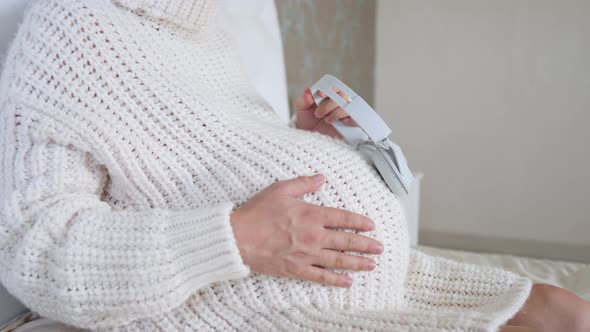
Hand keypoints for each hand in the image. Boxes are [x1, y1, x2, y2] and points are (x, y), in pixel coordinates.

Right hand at [230, 174, 383, 287]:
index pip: (343, 218)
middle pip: (347, 241)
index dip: (359, 222)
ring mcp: (307, 255)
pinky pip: (322, 277)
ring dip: (358, 262)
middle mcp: (314, 236)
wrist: (237, 237)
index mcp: (311, 214)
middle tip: (380, 247)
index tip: (371, 225)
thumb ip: (303, 183)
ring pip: (339, 260)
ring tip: (372, 264)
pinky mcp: (297, 269)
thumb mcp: (280, 189)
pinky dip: (336, 280)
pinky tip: (349, 282)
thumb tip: (321, 178)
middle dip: (366, 244)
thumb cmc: (256, 212)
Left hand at [294, 88, 358, 138]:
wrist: (311, 141)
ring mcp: (348, 115)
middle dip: (329, 104)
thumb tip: (308, 91)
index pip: (336, 88)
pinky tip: (344, 122)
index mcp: (331, 97)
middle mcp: (341, 104)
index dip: (330, 89)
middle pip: (343, 96)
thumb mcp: (302, 111)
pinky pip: (360, 120)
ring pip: (350, 107)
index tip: (321, 95)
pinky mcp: (353, 128)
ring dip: (338, 112)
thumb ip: (303, 100)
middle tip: (318, 114)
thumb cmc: (309, 124)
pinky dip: (353, 120)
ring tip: (327, 121)